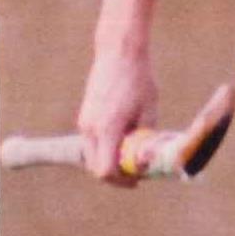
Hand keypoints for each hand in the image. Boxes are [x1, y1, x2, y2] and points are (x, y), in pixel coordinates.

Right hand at [76, 48, 158, 186]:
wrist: (118, 54)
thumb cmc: (139, 80)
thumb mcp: (150, 111)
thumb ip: (146, 137)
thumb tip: (149, 158)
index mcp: (107, 129)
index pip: (105, 170)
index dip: (121, 180)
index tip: (138, 181)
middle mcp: (90, 128)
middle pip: (95, 167)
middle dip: (116, 175)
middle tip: (137, 175)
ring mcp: (84, 122)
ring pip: (92, 155)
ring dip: (110, 162)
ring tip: (134, 160)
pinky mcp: (85, 116)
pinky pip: (92, 142)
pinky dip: (105, 149)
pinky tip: (125, 146)